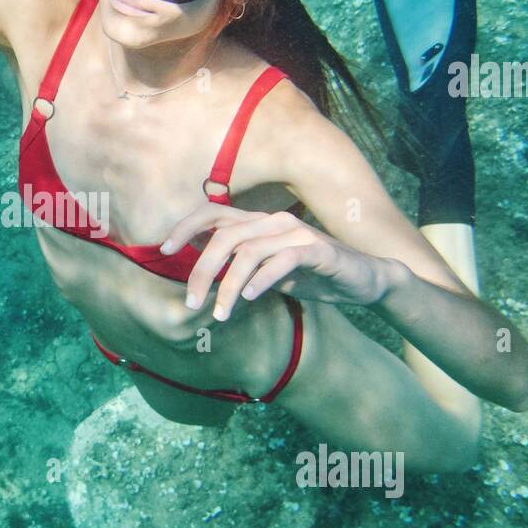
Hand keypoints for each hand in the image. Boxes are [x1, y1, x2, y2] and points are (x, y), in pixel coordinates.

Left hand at [160, 206, 398, 319]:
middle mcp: (273, 221)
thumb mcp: (267, 272)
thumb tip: (201, 272)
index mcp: (258, 223)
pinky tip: (250, 298)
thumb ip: (238, 266)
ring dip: (230, 285)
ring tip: (221, 313)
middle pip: (224, 236)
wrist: (363, 280)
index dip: (186, 227)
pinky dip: (262, 279)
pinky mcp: (317, 249)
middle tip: (192, 302)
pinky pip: (282, 260)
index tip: (164, 249)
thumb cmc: (311, 276)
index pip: (212, 213)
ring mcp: (295, 233)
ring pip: (249, 252)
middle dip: (202, 270)